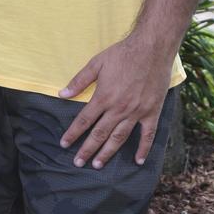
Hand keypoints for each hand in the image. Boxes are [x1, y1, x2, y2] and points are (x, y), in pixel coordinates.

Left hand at [58, 33, 173, 168]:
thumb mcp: (96, 63)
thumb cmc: (122, 54)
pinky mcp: (152, 112)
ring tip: (98, 165)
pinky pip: (147, 135)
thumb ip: (79, 81)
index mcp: (103, 97)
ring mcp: (137, 112)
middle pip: (100, 133)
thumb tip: (62, 94)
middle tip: (78, 163)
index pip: (84, 120)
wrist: (151, 49)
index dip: (73, 133)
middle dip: (87, 149)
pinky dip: (143, 148)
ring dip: (108, 152)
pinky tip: (138, 160)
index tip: (64, 144)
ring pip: (119, 137)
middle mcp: (119, 108)